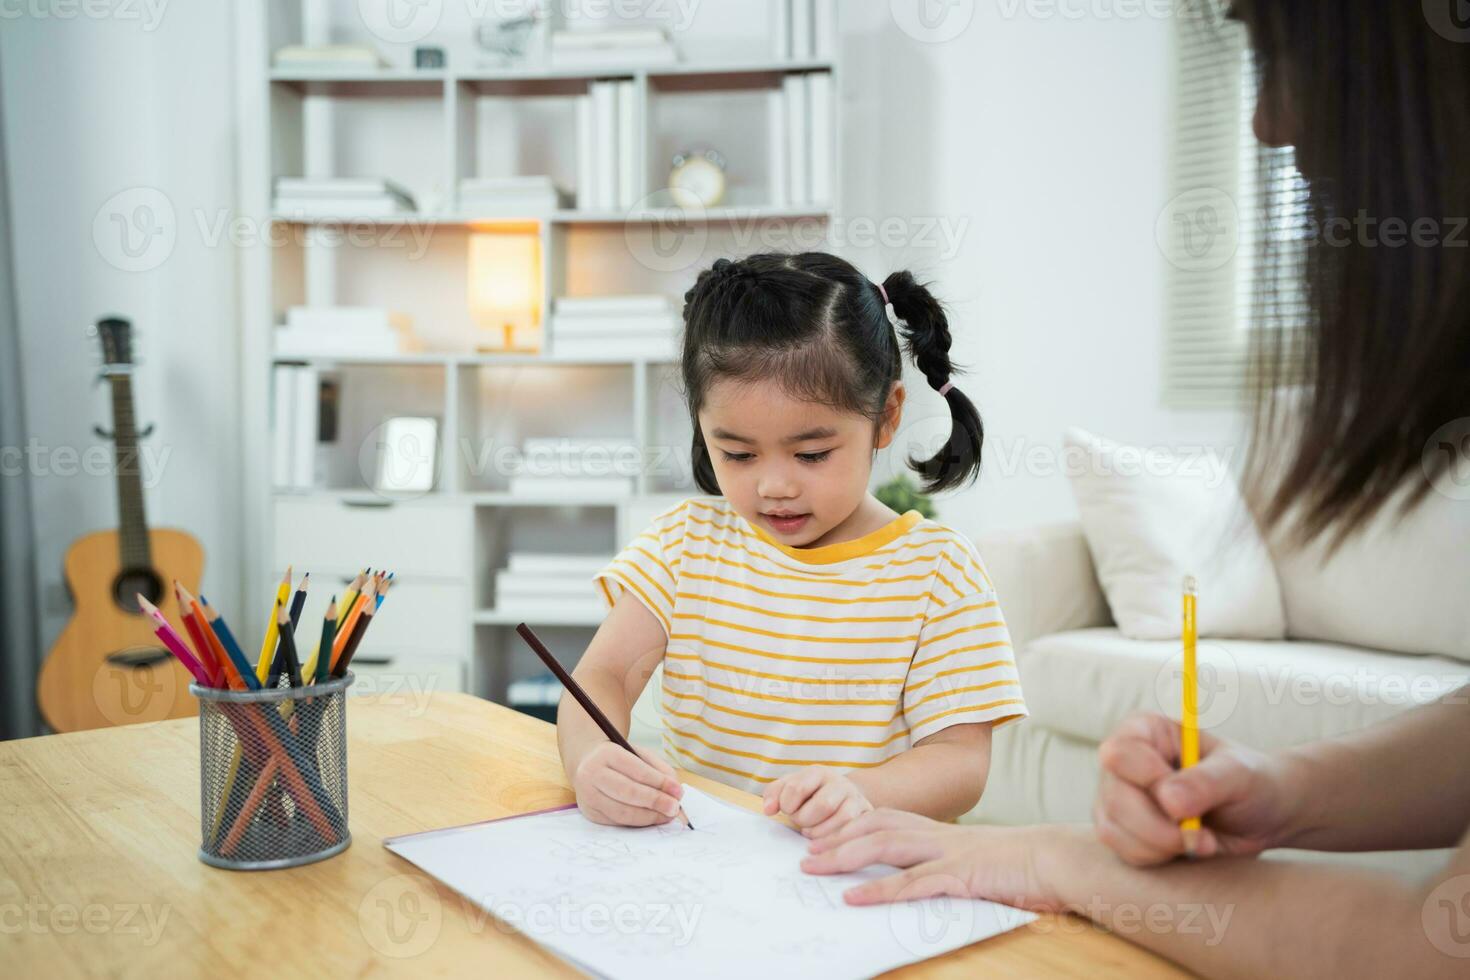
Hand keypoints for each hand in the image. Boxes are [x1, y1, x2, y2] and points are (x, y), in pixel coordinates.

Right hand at [572, 742, 683, 826]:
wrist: (588, 763)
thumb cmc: (620, 759)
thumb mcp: (639, 754)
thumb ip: (659, 770)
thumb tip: (675, 793)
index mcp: (607, 754)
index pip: (636, 770)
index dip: (659, 782)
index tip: (678, 791)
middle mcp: (592, 774)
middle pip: (628, 792)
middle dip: (655, 802)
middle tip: (674, 808)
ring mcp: (588, 795)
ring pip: (622, 812)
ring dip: (649, 817)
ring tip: (666, 816)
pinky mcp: (590, 813)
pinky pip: (617, 822)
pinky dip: (638, 823)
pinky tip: (651, 819)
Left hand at [762, 767, 873, 837]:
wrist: (842, 796)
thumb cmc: (810, 794)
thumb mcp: (789, 787)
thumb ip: (774, 794)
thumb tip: (768, 810)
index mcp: (818, 772)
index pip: (797, 788)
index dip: (786, 804)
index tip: (786, 809)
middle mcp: (840, 783)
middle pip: (822, 805)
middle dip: (805, 819)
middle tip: (799, 821)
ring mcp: (856, 799)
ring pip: (841, 819)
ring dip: (820, 831)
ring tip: (809, 831)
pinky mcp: (866, 816)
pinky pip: (852, 831)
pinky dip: (833, 839)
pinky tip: (822, 839)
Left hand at [800, 809, 1090, 910]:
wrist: (1057, 859)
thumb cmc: (1016, 863)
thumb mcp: (971, 857)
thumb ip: (941, 862)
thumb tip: (913, 877)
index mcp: (938, 830)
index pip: (882, 820)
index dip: (849, 826)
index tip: (820, 837)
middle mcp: (936, 834)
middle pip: (873, 828)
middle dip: (836, 838)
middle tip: (804, 853)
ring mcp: (946, 852)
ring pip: (884, 848)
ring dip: (845, 857)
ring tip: (814, 868)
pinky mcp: (960, 875)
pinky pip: (912, 883)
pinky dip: (880, 891)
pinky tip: (855, 898)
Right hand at [1094, 712, 1296, 864]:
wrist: (1262, 817)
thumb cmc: (1251, 783)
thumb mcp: (1240, 774)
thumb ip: (1206, 781)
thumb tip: (1168, 801)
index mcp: (1145, 731)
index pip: (1119, 754)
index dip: (1148, 780)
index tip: (1184, 804)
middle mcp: (1123, 763)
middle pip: (1116, 799)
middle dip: (1160, 827)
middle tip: (1204, 838)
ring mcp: (1117, 797)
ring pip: (1114, 829)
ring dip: (1160, 846)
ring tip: (1202, 842)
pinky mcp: (1122, 830)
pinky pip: (1123, 851)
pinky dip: (1157, 858)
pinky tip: (1187, 849)